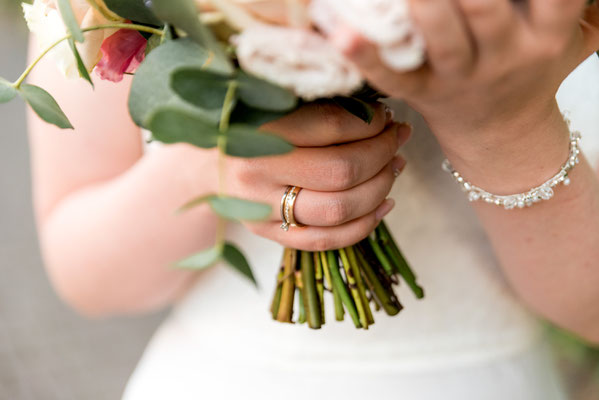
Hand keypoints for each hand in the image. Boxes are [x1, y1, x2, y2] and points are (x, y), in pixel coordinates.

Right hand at [225, 102, 410, 250]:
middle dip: (383, 154)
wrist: (201, 166)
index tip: (386, 115)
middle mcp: (257, 172)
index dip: (372, 122)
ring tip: (395, 167)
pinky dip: (364, 225)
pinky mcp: (268, 234)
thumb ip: (312, 102)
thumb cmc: (241, 126)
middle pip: (342, 171)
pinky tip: (384, 205)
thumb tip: (376, 108)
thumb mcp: (266, 101)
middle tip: (397, 139)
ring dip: (380, 188)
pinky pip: (326, 240)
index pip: (332, 126)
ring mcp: (261, 209)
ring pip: (340, 209)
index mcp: (256, 128)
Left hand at [333, 0, 598, 139]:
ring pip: (441, 42)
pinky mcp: (422, 94)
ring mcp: (459, 79)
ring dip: (422, 8)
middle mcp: (503, 56)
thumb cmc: (532, 72)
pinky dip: (366, 57)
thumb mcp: (571, 39)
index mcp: (545, 37)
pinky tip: (341, 34)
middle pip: (485, 10)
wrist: (501, 134)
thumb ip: (585, 8)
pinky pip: (392, 78)